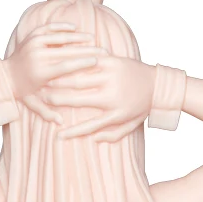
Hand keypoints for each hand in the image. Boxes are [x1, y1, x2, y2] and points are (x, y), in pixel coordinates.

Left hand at [3, 23, 107, 124]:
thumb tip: (61, 123)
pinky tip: (75, 29)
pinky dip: (62, 27)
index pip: (65, 66)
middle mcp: (37, 56)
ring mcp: (34, 43)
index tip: (97, 61)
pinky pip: (50, 28)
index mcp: (40, 72)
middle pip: (67, 50)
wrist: (3, 75)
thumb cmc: (22, 92)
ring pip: (60, 37)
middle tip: (102, 50)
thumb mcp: (33, 104)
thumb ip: (47, 113)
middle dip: (86, 50)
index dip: (82, 62)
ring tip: (92, 38)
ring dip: (78, 37)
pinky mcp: (32, 35)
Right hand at [40, 55, 156, 140]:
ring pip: (79, 78)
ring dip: (61, 79)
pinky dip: (74, 63)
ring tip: (46, 80)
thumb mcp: (131, 126)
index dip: (72, 132)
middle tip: (42, 98)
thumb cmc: (141, 107)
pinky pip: (89, 61)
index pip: (88, 126)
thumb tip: (93, 139)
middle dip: (57, 99)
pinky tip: (62, 63)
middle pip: (77, 98)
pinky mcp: (113, 62)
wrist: (160, 84)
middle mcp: (112, 95)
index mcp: (115, 113)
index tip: (57, 136)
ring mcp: (112, 76)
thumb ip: (113, 136)